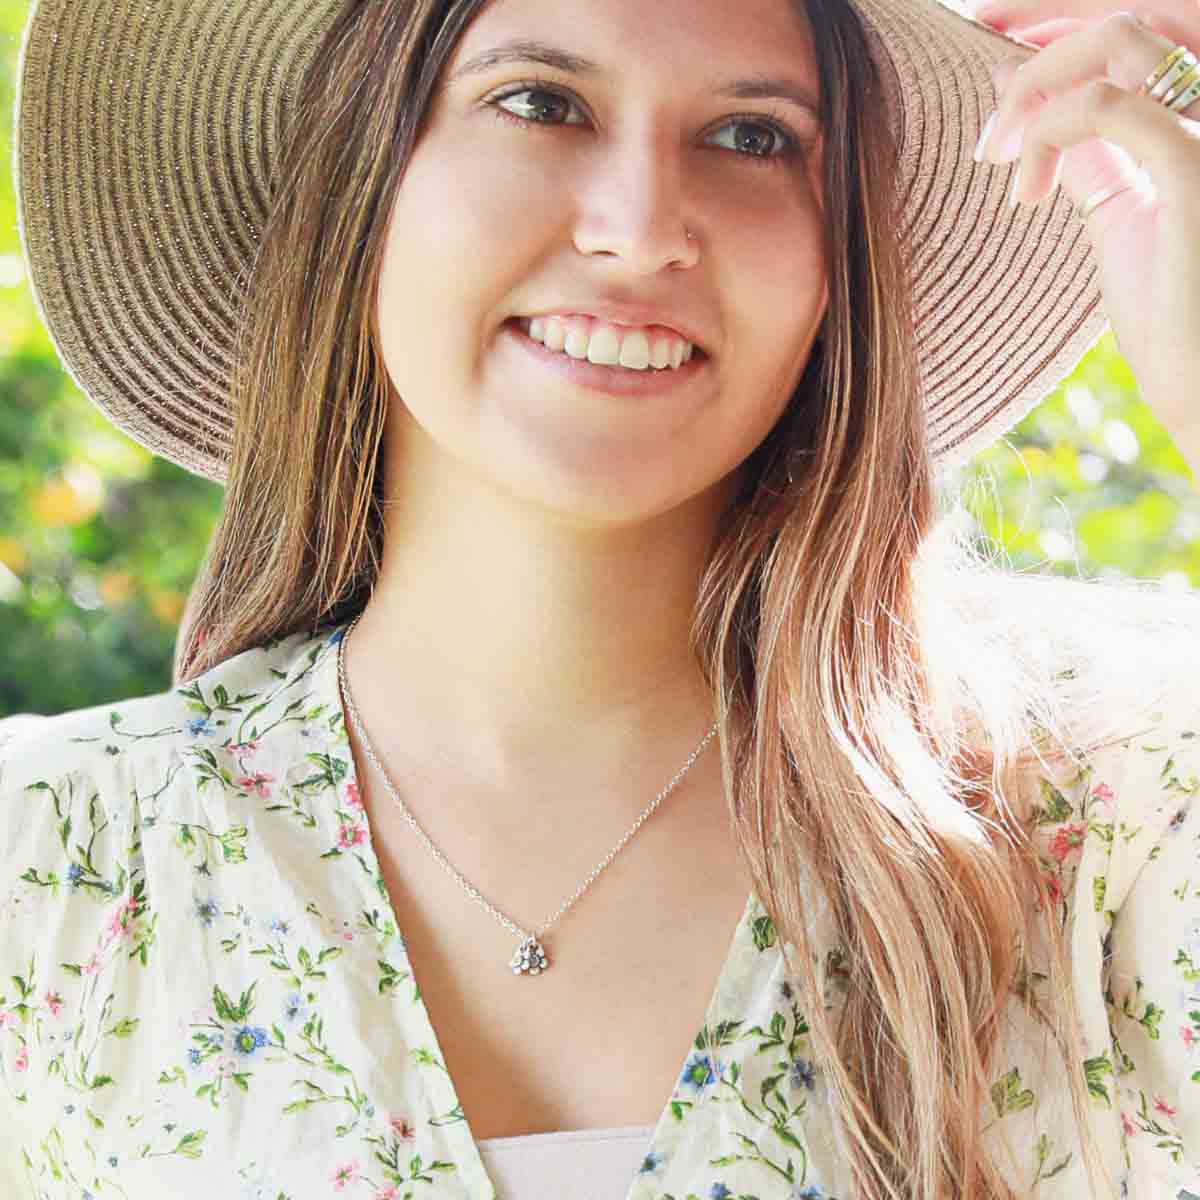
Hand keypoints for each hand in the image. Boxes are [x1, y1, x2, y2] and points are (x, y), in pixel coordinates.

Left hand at [972, 6, 1199, 480]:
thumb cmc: (1171, 313)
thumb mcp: (1120, 212)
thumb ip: (1087, 153)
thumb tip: (1026, 99)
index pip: (1142, 28)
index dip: (1065, 19)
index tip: (995, 31)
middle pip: (1129, 17)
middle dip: (1043, 27)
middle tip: (981, 60)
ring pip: (1117, 40)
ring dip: (1035, 85)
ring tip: (995, 153)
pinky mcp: (1195, 163)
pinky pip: (1106, 106)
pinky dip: (1047, 133)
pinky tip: (1023, 191)